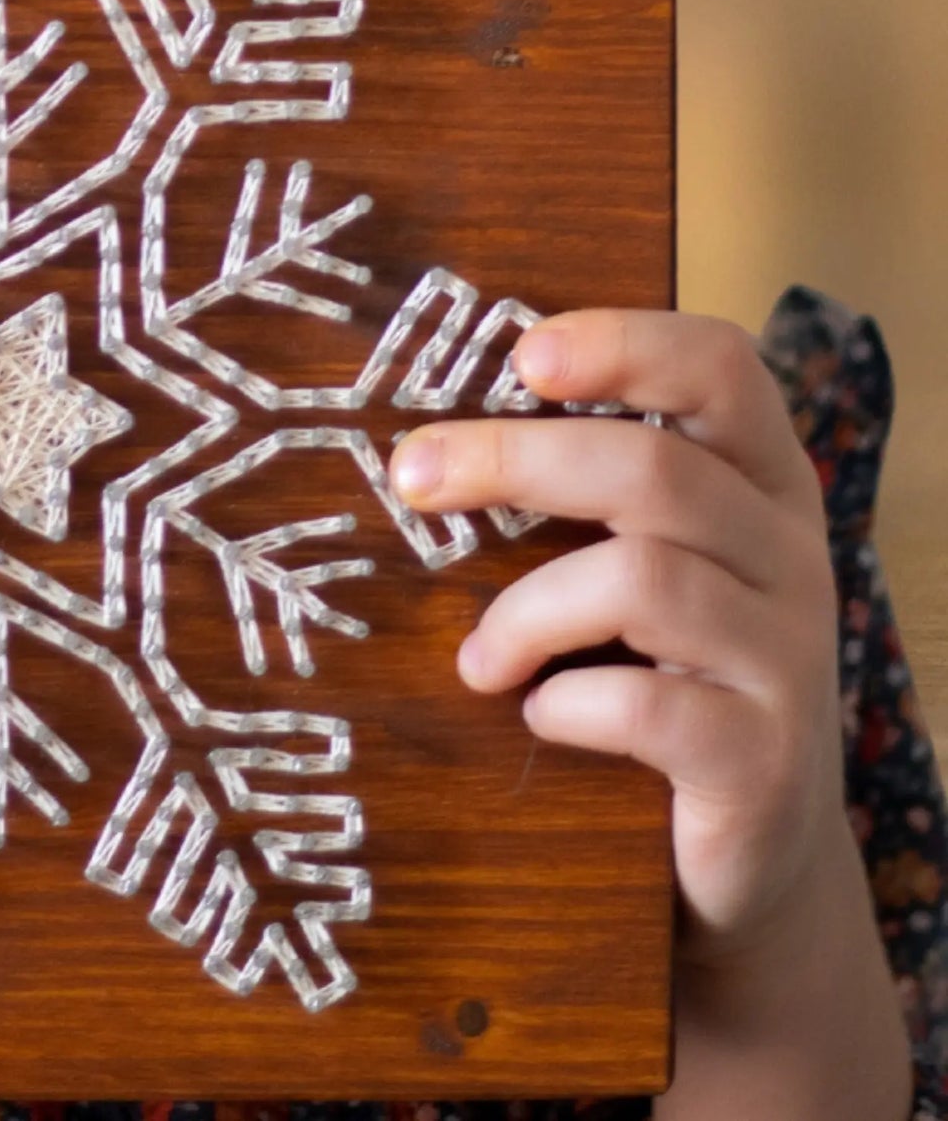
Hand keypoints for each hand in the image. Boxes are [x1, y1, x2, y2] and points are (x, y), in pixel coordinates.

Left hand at [386, 309, 843, 964]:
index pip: (722, 367)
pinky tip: (537, 716)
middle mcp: (788, 552)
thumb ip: (577, 490)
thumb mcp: (639, 560)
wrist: (755, 855)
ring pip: (644, 580)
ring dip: (527, 612)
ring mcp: (787, 656)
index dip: (624, 344)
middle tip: (412, 474)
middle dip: (513, 460)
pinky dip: (570, 705)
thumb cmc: (661, 669)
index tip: (521, 355)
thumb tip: (422, 437)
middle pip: (654, 468)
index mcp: (758, 479)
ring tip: (477, 658)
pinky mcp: (763, 759)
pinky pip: (653, 707)